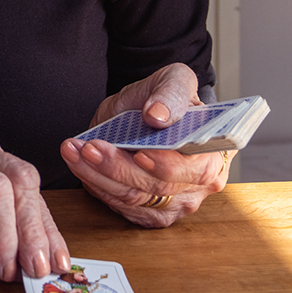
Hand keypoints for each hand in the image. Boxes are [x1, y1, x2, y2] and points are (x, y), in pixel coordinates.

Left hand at [60, 63, 230, 227]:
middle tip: (90, 147)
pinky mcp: (150, 212)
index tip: (139, 153)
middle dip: (119, 167)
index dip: (167, 165)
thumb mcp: (173, 80)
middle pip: (158, 187)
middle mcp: (201, 184)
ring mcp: (176, 202)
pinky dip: (96, 184)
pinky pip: (120, 205)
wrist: (148, 112)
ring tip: (75, 150)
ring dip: (98, 175)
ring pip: (133, 198)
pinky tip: (79, 163)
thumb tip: (158, 115)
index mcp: (216, 151)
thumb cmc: (167, 98)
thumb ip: (171, 92)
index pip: (196, 168)